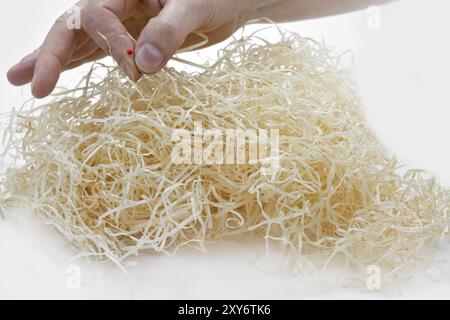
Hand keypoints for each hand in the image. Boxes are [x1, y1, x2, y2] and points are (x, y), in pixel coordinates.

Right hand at [7, 0, 253, 97]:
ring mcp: (121, 24)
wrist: (229, 5)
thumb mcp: (195, 7)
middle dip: (52, 55)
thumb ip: (170, 30)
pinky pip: (97, 52)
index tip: (136, 70)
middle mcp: (116, 4)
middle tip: (32, 83)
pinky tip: (57, 76)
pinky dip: (77, 64)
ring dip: (52, 60)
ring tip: (20, 80)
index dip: (112, 45)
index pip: (100, 16)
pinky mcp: (130, 41)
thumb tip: (143, 64)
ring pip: (78, 41)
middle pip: (72, 26)